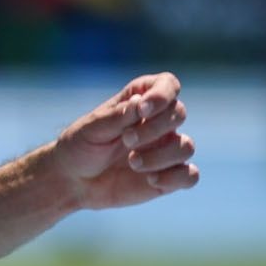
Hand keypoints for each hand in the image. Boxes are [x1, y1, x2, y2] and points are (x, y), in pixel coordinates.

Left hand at [49, 72, 197, 209]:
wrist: (75, 180)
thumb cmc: (81, 146)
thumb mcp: (91, 128)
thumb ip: (117, 116)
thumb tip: (140, 103)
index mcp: (141, 101)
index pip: (167, 85)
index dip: (162, 94)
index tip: (143, 110)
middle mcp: (158, 122)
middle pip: (179, 113)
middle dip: (155, 128)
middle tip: (127, 140)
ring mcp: (165, 149)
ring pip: (187, 146)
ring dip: (160, 156)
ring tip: (133, 163)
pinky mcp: (169, 176)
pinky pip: (191, 176)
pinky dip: (174, 178)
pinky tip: (150, 180)